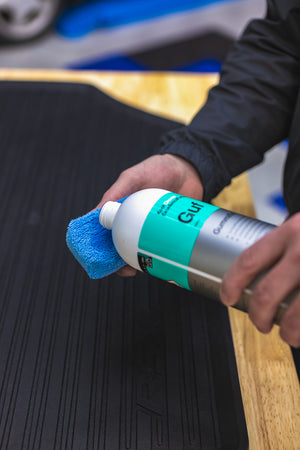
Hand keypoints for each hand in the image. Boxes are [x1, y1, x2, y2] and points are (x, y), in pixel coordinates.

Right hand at [96, 153, 203, 275]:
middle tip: (125, 268)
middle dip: (120, 261)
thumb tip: (97, 213)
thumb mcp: (133, 177)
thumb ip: (116, 192)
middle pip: (122, 247)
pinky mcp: (167, 233)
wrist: (189, 171)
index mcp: (121, 211)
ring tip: (142, 267)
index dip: (101, 248)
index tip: (100, 258)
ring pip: (140, 251)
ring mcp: (151, 228)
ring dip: (139, 262)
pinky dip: (158, 257)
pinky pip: (160, 249)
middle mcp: (134, 221)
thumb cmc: (158, 168)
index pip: (105, 233)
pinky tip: (159, 263)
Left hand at [220, 213, 299, 346]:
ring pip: (294, 317)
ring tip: (287, 334)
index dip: (232, 284)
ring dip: (287, 333)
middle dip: (257, 317)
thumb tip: (257, 273)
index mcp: (291, 232)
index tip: (228, 297)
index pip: (248, 260)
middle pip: (266, 295)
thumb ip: (284, 245)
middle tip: (260, 323)